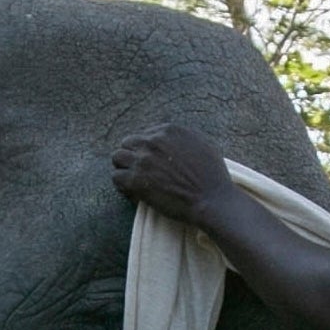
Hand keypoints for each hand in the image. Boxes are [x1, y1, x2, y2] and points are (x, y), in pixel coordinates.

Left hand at [109, 124, 236, 222]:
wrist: (211, 199)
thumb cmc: (212, 175)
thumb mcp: (203, 143)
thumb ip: (183, 136)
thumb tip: (168, 138)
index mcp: (168, 130)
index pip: (144, 135)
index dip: (145, 149)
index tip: (150, 162)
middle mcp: (152, 141)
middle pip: (127, 143)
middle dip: (132, 156)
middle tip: (139, 171)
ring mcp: (143, 160)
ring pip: (117, 158)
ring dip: (124, 169)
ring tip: (133, 181)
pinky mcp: (136, 181)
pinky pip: (116, 178)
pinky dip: (122, 186)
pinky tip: (133, 192)